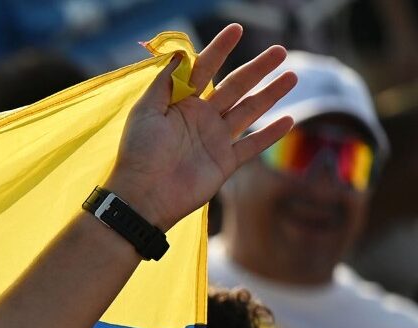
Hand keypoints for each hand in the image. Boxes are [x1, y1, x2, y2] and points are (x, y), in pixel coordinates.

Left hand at [102, 24, 294, 230]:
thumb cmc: (138, 152)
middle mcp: (200, 119)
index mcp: (180, 104)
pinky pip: (251, 146)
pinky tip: (288, 120)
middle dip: (257, 68)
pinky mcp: (224, 163)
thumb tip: (178, 52)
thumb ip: (164, 82)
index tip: (236, 29)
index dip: (219, 49)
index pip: (204, 70)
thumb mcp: (146, 111)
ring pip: (249, 111)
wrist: (143, 197)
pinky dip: (270, 135)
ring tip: (291, 76)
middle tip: (279, 50)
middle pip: (235, 87)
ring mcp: (214, 140)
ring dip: (270, 94)